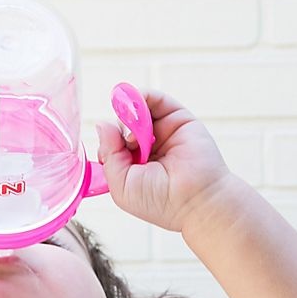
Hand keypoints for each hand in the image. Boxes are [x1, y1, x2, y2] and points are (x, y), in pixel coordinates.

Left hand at [96, 90, 231, 232]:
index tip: (109, 153)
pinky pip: (155, 100)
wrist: (194, 200)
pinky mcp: (177, 119)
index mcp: (131, 167)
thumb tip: (102, 124)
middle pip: (121, 126)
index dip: (106, 144)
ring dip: (128, 114)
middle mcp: (146, 149)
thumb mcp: (120, 184)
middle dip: (118, 130)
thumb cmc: (158, 200)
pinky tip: (135, 108)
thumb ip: (108, 154)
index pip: (109, 145)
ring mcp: (161, 133)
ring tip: (133, 130)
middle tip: (127, 144)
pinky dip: (140, 97)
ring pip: (136, 111)